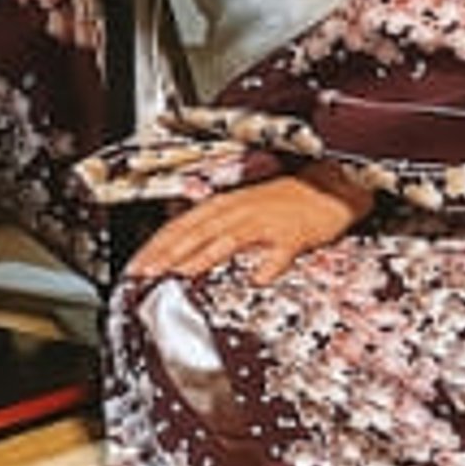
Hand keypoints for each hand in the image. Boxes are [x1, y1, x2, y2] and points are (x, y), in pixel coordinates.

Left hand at [124, 169, 369, 285]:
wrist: (329, 188)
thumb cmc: (285, 203)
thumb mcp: (243, 211)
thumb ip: (216, 230)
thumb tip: (185, 252)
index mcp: (222, 206)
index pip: (179, 227)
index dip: (155, 247)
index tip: (134, 267)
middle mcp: (237, 211)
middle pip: (194, 232)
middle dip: (166, 254)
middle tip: (144, 274)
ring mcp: (265, 222)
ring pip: (227, 239)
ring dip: (202, 257)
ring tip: (182, 274)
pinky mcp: (293, 234)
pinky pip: (279, 251)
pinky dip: (268, 265)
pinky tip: (259, 278)